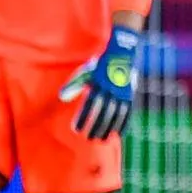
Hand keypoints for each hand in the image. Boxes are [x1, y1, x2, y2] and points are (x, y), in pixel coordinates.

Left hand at [60, 25, 139, 139]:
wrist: (123, 54)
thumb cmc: (99, 64)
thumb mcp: (85, 72)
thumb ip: (74, 85)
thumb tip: (61, 98)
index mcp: (98, 84)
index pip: (89, 105)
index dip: (83, 118)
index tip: (77, 129)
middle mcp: (111, 90)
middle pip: (103, 112)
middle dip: (95, 126)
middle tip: (88, 138)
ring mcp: (122, 93)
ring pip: (115, 114)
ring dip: (108, 128)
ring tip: (101, 139)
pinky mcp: (130, 96)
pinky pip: (127, 112)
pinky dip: (123, 124)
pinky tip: (118, 133)